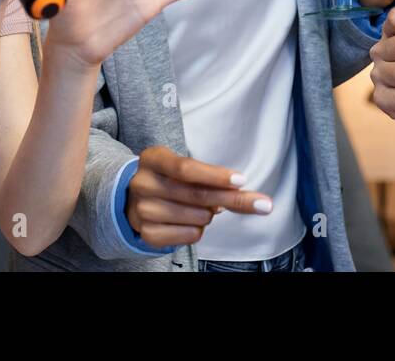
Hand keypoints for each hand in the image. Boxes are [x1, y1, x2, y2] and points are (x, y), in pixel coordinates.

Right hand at [125, 146, 272, 248]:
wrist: (133, 198)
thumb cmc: (168, 178)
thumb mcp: (183, 167)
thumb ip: (209, 178)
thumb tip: (244, 191)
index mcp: (153, 158)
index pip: (186, 168)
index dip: (215, 176)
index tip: (241, 181)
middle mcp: (143, 183)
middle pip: (196, 194)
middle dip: (231, 199)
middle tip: (261, 203)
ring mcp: (142, 210)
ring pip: (197, 217)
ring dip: (209, 215)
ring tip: (200, 208)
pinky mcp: (146, 233)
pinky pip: (189, 236)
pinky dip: (198, 231)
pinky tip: (191, 221)